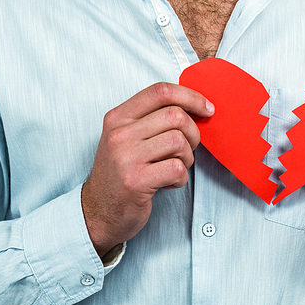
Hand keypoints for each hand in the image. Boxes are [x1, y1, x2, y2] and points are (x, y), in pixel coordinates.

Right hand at [81, 82, 213, 257]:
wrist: (98, 213)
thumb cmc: (122, 172)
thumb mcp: (127, 138)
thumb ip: (153, 119)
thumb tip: (195, 105)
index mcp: (118, 117)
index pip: (160, 91)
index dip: (190, 96)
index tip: (206, 108)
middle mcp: (119, 133)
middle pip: (175, 115)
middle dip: (193, 132)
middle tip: (188, 148)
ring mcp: (126, 157)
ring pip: (179, 141)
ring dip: (187, 157)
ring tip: (176, 167)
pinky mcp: (135, 181)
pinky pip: (177, 168)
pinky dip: (181, 177)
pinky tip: (168, 183)